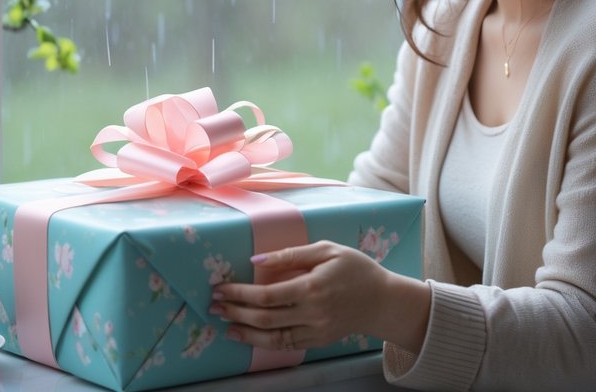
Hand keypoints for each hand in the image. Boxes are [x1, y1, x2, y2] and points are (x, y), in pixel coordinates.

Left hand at [209, 241, 428, 352]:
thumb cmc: (356, 269)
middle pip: (264, 318)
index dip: (240, 293)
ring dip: (244, 332)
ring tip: (224, 324)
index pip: (267, 295)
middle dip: (235, 311)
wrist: (382, 301)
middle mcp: (312, 313)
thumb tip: (256, 260)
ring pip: (272, 337)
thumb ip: (291, 256)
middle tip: (214, 305)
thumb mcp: (327, 250)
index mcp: (312, 288)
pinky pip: (285, 345)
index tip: (221, 288)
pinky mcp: (317, 341)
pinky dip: (263, 341)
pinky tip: (247, 334)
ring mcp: (315, 331)